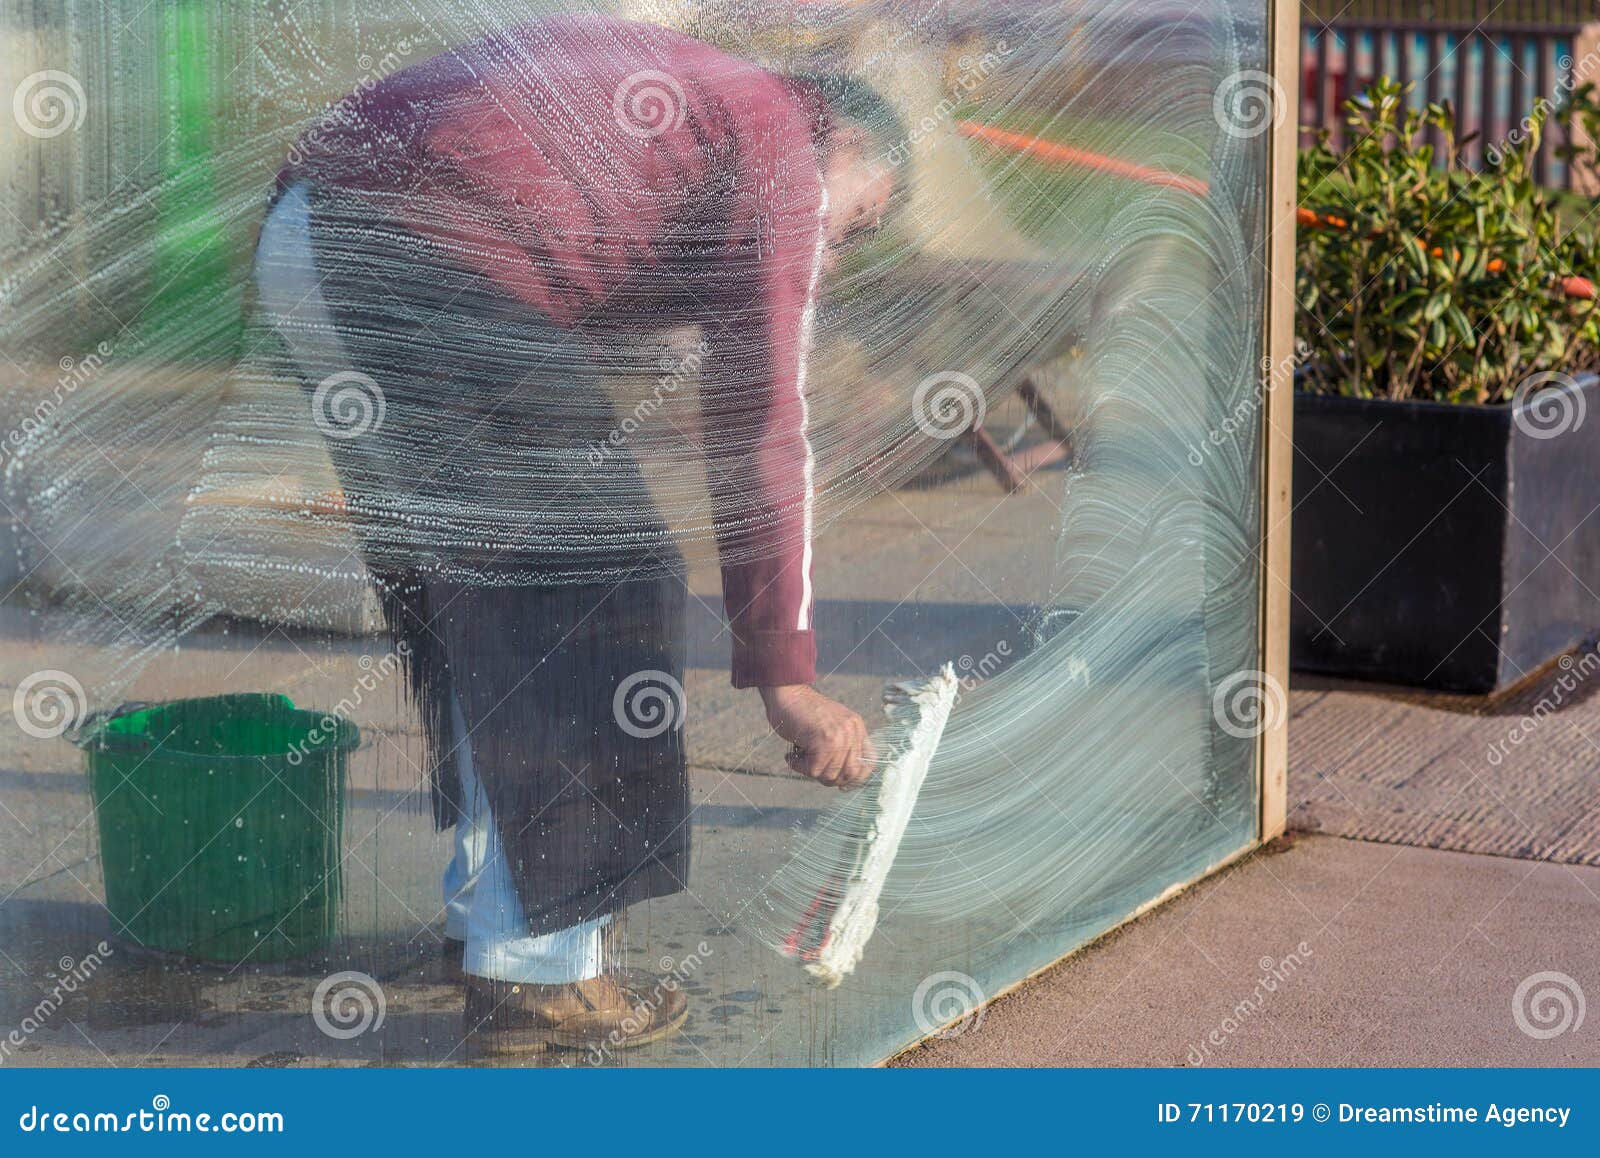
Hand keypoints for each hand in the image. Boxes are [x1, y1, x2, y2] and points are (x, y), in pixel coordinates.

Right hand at [759, 685, 875, 789]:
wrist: (787, 692)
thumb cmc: (802, 712)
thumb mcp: (832, 725)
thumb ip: (842, 745)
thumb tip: (844, 778)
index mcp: (857, 727)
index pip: (870, 762)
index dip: (856, 777)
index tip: (839, 779)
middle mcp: (852, 731)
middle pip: (851, 774)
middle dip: (831, 779)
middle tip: (813, 770)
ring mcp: (839, 735)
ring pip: (830, 775)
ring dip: (811, 772)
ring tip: (799, 757)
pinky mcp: (823, 740)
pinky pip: (814, 770)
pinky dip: (799, 766)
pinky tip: (791, 756)